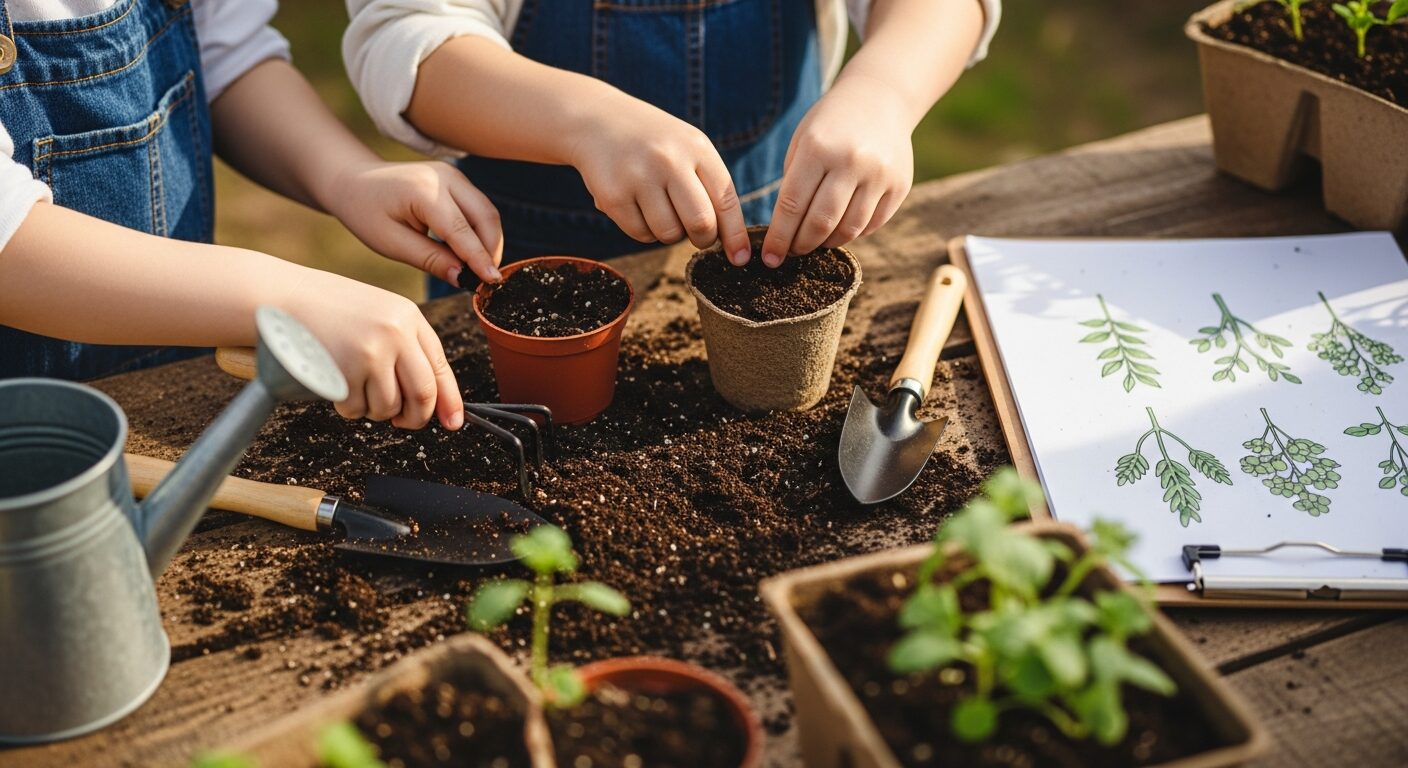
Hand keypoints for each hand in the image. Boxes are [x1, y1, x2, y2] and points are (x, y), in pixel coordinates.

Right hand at [284, 269, 464, 430]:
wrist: (281, 297)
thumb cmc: (330, 310)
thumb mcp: (378, 316)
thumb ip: (406, 348)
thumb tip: (433, 399)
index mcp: (408, 318)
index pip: (440, 368)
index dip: (450, 401)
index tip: (454, 422)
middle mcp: (395, 334)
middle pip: (422, 395)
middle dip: (415, 417)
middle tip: (402, 421)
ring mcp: (370, 352)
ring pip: (388, 407)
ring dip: (375, 411)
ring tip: (356, 388)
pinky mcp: (344, 371)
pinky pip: (357, 409)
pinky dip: (348, 407)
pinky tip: (336, 382)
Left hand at [326, 160, 503, 286]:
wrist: (354, 181)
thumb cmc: (366, 212)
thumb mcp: (391, 243)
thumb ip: (430, 259)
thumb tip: (463, 278)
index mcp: (423, 191)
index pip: (461, 230)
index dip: (479, 258)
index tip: (492, 282)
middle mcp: (445, 177)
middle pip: (486, 216)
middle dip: (491, 250)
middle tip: (487, 280)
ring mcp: (454, 175)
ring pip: (487, 212)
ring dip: (489, 242)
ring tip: (479, 269)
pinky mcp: (457, 180)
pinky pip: (479, 208)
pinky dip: (480, 232)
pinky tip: (471, 253)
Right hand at [569, 99, 751, 263]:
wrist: (596, 120)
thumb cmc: (653, 143)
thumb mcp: (687, 148)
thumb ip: (709, 185)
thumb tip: (729, 241)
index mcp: (696, 147)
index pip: (726, 200)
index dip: (735, 235)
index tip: (740, 259)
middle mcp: (669, 159)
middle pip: (700, 224)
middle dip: (703, 239)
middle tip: (697, 236)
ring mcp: (638, 177)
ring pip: (669, 234)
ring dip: (670, 233)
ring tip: (660, 209)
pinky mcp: (612, 195)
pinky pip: (641, 235)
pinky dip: (644, 231)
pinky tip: (637, 207)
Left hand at [760, 75, 913, 266]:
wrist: (880, 99)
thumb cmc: (830, 126)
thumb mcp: (802, 142)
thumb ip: (794, 184)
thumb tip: (785, 233)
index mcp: (818, 147)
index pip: (792, 205)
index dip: (779, 237)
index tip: (770, 258)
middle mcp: (852, 161)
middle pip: (821, 222)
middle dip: (802, 244)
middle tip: (793, 251)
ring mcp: (880, 174)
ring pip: (849, 229)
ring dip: (827, 242)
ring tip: (815, 241)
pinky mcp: (900, 185)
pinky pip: (872, 224)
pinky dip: (852, 233)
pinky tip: (840, 228)